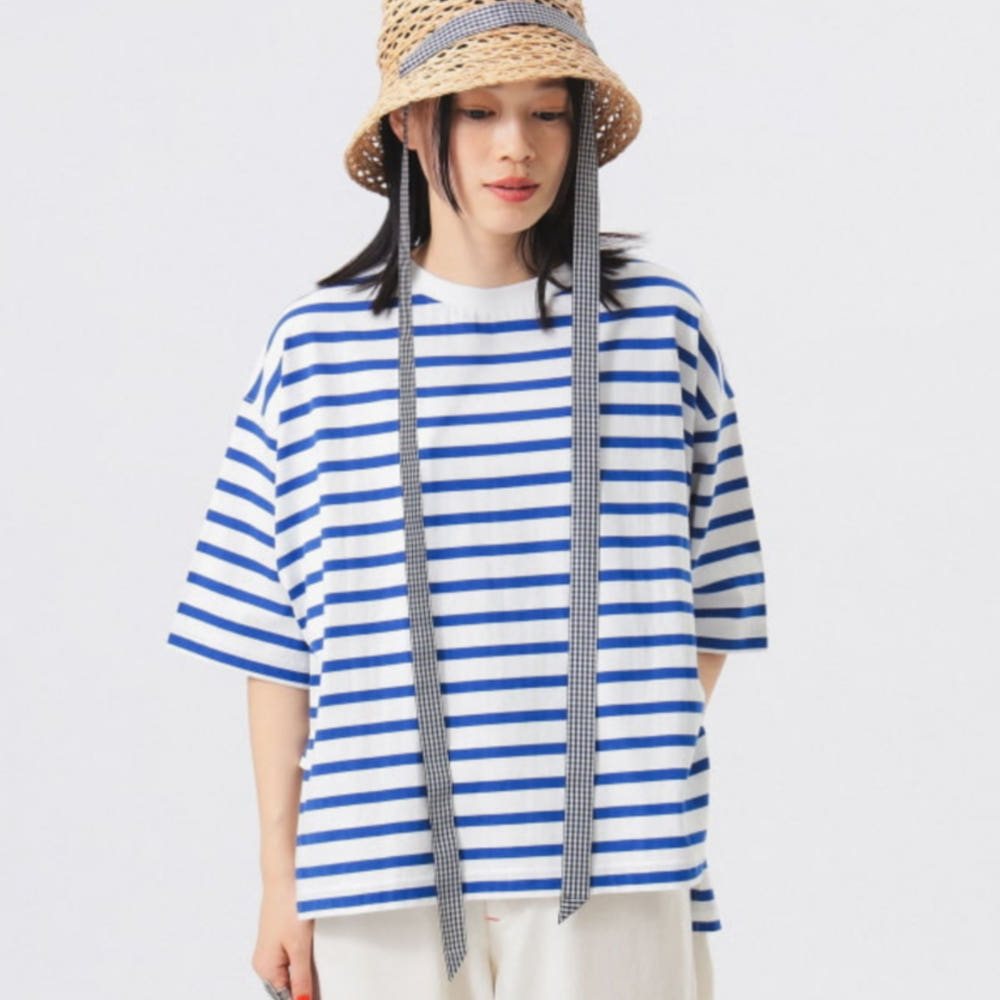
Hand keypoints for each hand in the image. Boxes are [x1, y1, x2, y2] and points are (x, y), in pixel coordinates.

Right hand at [252, 879, 314, 999]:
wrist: (285, 874)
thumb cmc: (287, 906)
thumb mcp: (299, 947)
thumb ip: (301, 978)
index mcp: (265, 968)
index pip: (285, 996)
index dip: (304, 997)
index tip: (323, 994)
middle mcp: (265, 960)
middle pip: (288, 985)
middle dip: (306, 985)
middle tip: (326, 980)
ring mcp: (273, 946)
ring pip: (292, 969)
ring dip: (307, 970)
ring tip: (319, 960)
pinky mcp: (281, 934)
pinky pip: (294, 954)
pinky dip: (305, 956)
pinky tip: (316, 948)